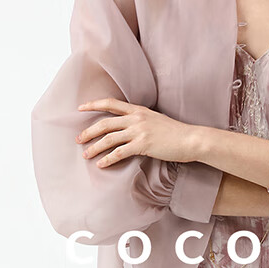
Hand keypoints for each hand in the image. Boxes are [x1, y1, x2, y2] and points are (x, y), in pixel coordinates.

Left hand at [75, 98, 194, 166]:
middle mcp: (136, 118)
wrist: (190, 139)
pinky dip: (108, 159)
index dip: (93, 104)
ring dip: (94, 147)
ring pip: (109, 138)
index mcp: (138, 110)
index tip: (80, 108)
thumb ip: (141, 121)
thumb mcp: (156, 120)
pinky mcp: (143, 145)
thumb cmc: (175, 133)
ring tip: (86, 155)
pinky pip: (120, 152)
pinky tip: (101, 164)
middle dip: (89, 131)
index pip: (111, 103)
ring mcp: (139, 131)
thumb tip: (129, 127)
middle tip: (78, 139)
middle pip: (105, 123)